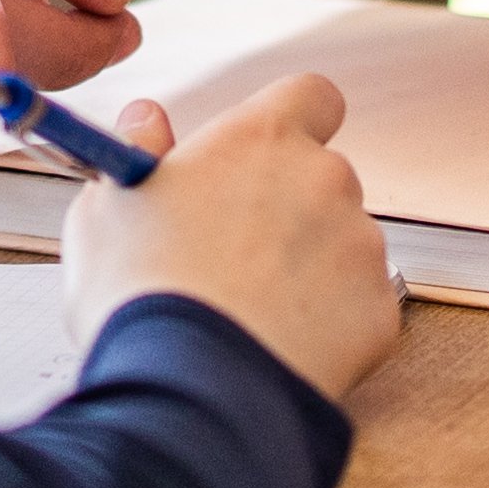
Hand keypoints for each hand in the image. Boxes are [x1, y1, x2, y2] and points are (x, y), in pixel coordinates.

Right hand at [59, 73, 399, 401]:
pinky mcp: (381, 312)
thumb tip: (147, 120)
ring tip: (249, 314)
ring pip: (343, 246)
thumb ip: (136, 150)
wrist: (187, 392)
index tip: (264, 156)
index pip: (312, 95)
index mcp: (261, 139)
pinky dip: (330, 326)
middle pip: (324, 179)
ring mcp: (361, 247)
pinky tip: (279, 348)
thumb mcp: (107, 206)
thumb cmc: (137, 295)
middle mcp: (325, 179)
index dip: (294, 122)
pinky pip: (359, 308)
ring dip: (310, 269)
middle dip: (291, 210)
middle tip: (234, 256)